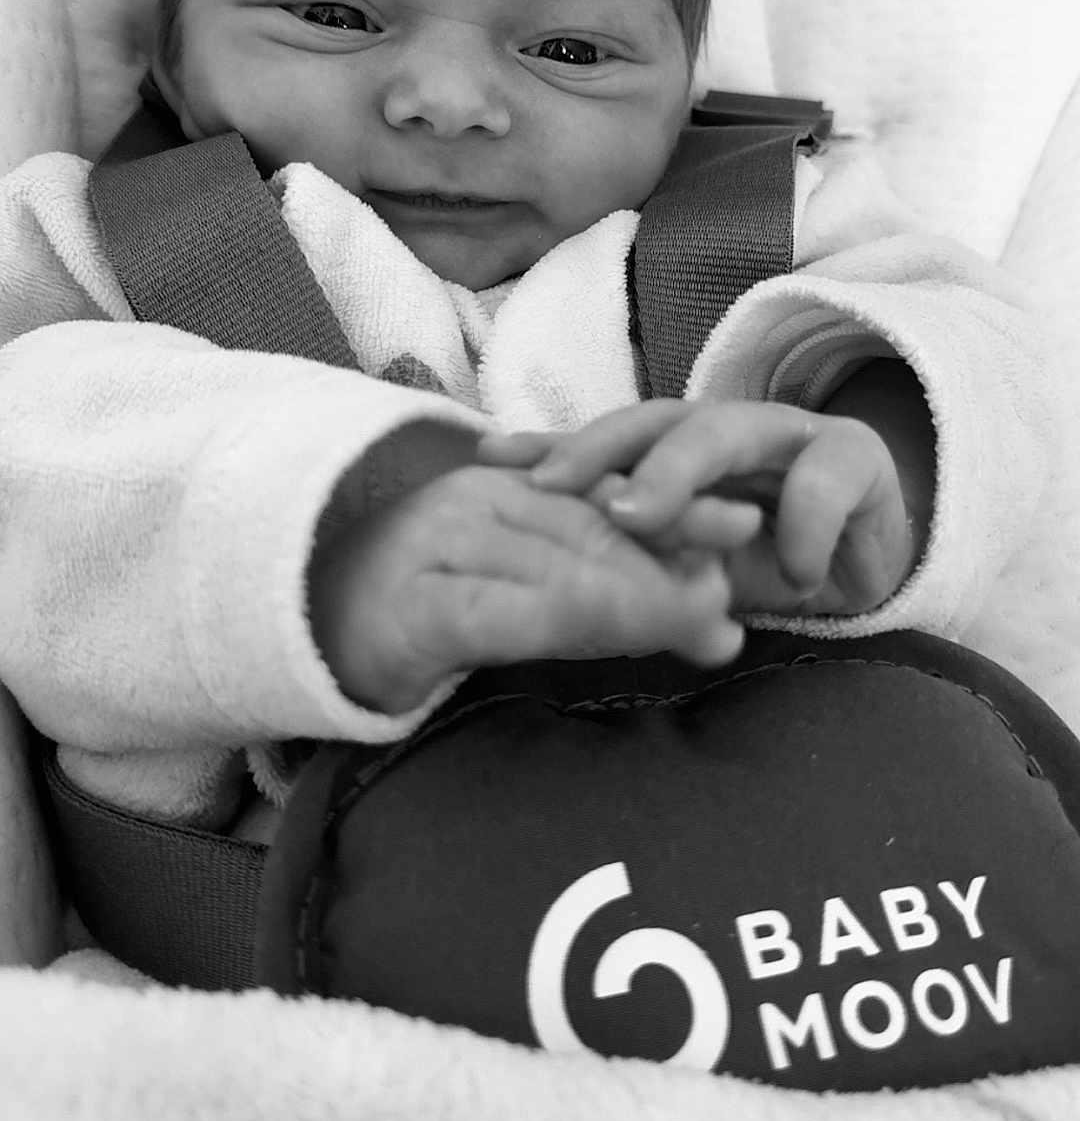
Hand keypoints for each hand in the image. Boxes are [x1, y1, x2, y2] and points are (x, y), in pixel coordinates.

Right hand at [308, 463, 759, 714]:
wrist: (304, 631)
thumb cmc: (432, 613)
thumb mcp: (528, 594)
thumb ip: (615, 600)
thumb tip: (725, 626)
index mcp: (507, 489)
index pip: (604, 497)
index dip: (678, 510)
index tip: (745, 526)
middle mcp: (473, 503)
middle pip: (587, 530)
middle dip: (668, 562)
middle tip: (729, 596)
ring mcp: (435, 550)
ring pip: (547, 566)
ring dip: (629, 593)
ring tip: (696, 617)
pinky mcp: (409, 611)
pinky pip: (487, 614)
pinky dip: (545, 615)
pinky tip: (595, 625)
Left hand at [478, 400, 916, 617]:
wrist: (872, 559)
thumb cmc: (767, 554)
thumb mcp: (693, 563)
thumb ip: (636, 559)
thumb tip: (540, 575)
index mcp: (682, 446)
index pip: (609, 437)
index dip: (553, 444)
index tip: (488, 460)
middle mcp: (728, 428)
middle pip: (657, 419)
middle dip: (601, 449)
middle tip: (553, 487)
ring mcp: (790, 435)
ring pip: (727, 429)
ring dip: (678, 470)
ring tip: (638, 515)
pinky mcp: (854, 459)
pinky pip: (822, 480)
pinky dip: (802, 527)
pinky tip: (792, 574)